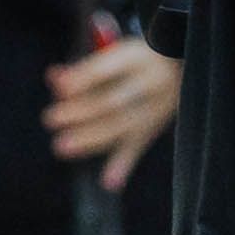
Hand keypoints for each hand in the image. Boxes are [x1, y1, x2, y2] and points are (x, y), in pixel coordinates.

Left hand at [45, 29, 178, 191]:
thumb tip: (54, 78)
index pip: (106, 69)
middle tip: (51, 118)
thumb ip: (86, 66)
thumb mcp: (116, 52)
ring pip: (122, 127)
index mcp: (136, 58)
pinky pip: (139, 148)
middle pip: (112, 102)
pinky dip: (123, 166)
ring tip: (62, 147)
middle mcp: (149, 83)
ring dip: (90, 139)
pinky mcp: (155, 128)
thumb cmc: (136, 59)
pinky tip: (109, 182)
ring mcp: (155, 108)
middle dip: (80, 112)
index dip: (82, 79)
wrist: (183, 67)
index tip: (59, 87)